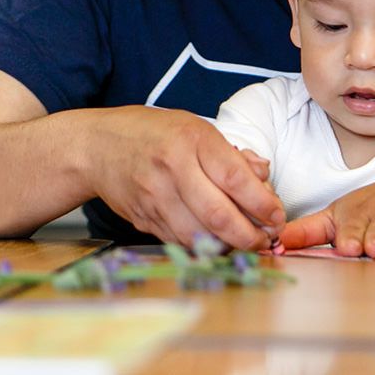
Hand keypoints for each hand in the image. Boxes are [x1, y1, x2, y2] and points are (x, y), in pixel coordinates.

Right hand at [88, 107, 284, 248]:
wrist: (96, 147)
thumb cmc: (153, 133)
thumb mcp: (195, 128)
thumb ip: (231, 154)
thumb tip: (264, 175)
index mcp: (191, 141)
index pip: (235, 179)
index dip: (262, 203)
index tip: (278, 215)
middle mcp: (172, 169)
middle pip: (218, 214)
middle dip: (249, 235)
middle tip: (267, 240)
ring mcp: (154, 197)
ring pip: (198, 235)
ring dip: (228, 246)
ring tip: (246, 244)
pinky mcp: (143, 218)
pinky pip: (179, 240)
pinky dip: (203, 246)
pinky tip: (218, 242)